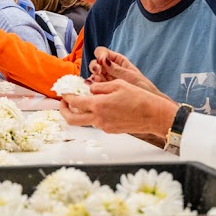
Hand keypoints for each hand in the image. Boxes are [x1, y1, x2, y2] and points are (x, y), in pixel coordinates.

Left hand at [58, 79, 174, 135]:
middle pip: (72, 120)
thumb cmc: (138, 98)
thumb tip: (89, 88)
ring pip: (84, 122)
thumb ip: (100, 87)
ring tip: (84, 102)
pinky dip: (93, 115)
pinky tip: (101, 107)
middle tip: (63, 103)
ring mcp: (104, 126)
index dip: (66, 97)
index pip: (74, 102)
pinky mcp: (110, 130)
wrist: (153, 115)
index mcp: (98, 105)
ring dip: (79, 113)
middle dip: (63, 111)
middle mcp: (98, 118)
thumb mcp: (118, 84)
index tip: (64, 92)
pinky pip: (96, 123)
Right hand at [88, 47, 162, 95]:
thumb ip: (116, 69)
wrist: (147, 104)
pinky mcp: (104, 90)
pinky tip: (96, 88)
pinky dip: (93, 86)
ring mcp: (106, 80)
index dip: (100, 55)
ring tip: (97, 82)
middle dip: (95, 66)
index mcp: (118, 61)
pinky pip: (95, 86)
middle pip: (95, 63)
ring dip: (93, 77)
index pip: (102, 52)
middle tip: (98, 72)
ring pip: (93, 75)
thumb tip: (103, 60)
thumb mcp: (130, 76)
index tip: (102, 61)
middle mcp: (110, 69)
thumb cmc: (143, 87)